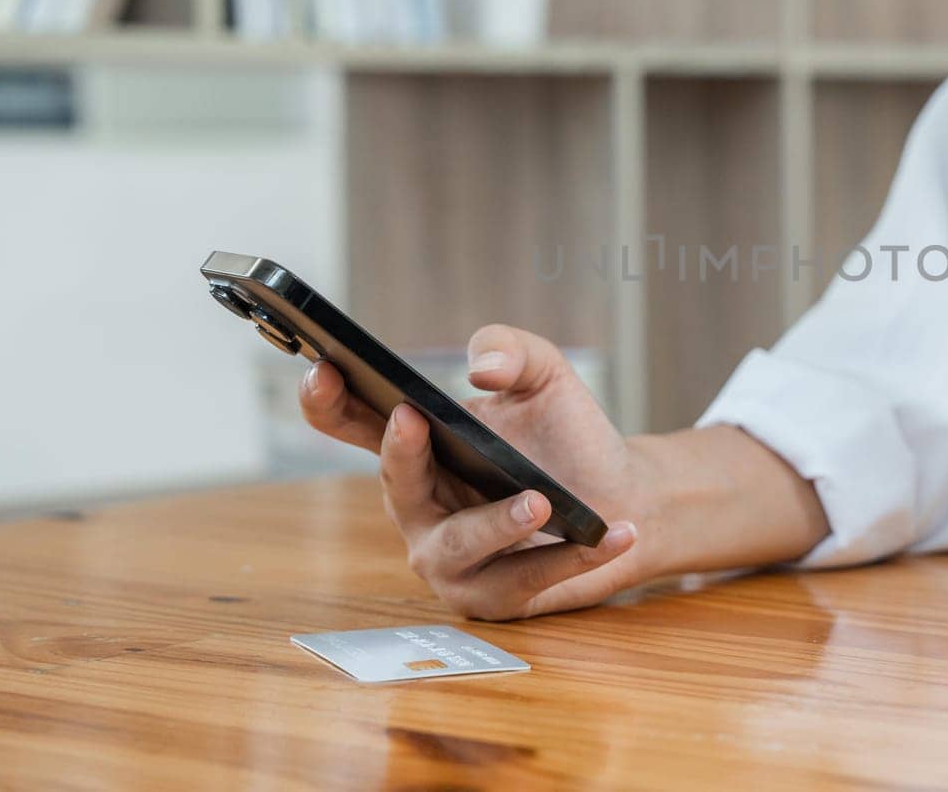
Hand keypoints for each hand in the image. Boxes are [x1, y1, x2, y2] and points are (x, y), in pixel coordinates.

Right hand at [299, 324, 649, 618]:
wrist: (623, 495)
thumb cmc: (566, 437)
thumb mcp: (544, 376)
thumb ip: (512, 349)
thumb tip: (482, 367)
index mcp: (415, 448)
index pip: (352, 423)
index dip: (325, 400)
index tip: (324, 371)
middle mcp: (420, 506)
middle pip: (395, 486)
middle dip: (401, 456)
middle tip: (416, 420)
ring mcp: (450, 559)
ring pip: (458, 546)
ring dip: (498, 524)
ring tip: (541, 501)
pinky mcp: (493, 599)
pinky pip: (524, 582)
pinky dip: (571, 559)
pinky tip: (611, 535)